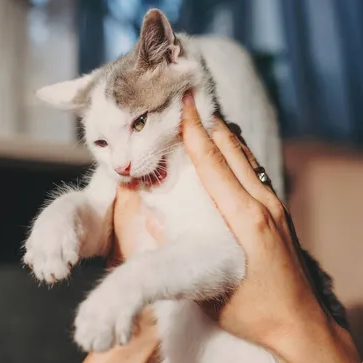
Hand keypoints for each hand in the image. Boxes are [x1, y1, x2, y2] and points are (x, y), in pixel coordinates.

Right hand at [175, 91, 357, 361]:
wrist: (299, 325)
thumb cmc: (252, 310)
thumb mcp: (207, 284)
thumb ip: (176, 249)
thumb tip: (149, 215)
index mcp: (246, 218)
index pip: (214, 164)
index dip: (196, 131)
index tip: (183, 100)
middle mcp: (263, 204)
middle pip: (232, 150)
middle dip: (208, 122)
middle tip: (186, 98)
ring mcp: (274, 207)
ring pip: (245, 158)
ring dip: (222, 135)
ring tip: (200, 115)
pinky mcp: (277, 214)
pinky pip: (252, 172)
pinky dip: (234, 153)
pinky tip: (224, 150)